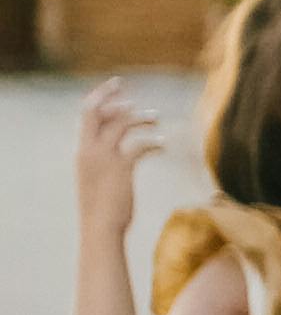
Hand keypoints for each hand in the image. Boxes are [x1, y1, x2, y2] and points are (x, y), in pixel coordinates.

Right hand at [74, 85, 158, 233]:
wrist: (100, 228)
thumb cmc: (100, 210)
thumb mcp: (96, 182)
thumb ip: (102, 166)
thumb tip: (118, 159)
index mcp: (82, 153)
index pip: (86, 117)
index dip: (99, 99)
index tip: (113, 89)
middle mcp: (89, 151)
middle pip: (95, 111)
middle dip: (109, 95)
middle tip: (124, 85)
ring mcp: (104, 158)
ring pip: (121, 124)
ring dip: (140, 116)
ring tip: (156, 118)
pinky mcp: (122, 167)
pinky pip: (140, 146)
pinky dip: (154, 142)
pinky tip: (163, 145)